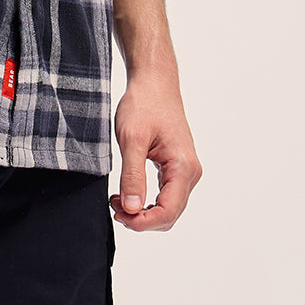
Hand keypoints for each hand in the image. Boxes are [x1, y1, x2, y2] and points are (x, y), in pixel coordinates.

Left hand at [110, 71, 201, 231]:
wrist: (154, 82)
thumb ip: (133, 175)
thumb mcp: (132, 138)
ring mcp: (186, 170)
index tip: (119, 216)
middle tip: (114, 206)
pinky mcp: (178, 166)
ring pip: (168, 207)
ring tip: (118, 199)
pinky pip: (166, 195)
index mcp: (183, 166)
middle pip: (170, 214)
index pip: (168, 212)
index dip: (143, 222)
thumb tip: (132, 209)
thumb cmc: (144, 103)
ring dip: (143, 211)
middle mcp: (190, 172)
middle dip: (141, 218)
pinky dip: (147, 201)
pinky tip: (128, 193)